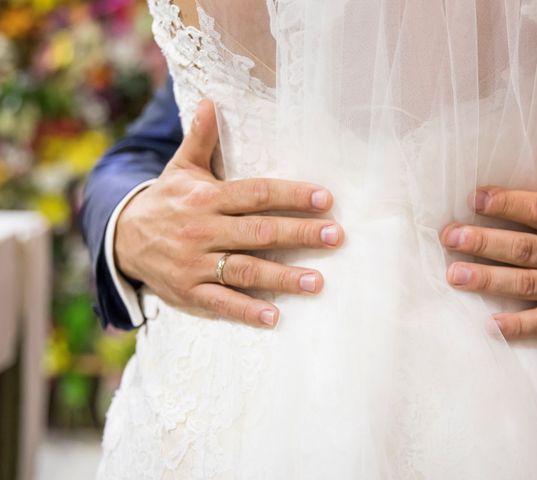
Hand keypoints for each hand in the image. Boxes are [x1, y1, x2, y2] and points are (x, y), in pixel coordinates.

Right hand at [115, 99, 343, 327]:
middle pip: (258, 232)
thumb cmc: (165, 201)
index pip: (256, 194)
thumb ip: (200, 139)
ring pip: (244, 270)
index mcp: (206, 198)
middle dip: (299, 234)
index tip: (325, 199)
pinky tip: (274, 317)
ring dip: (282, 277)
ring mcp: (195, 263)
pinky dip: (246, 311)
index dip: (291, 195)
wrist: (122, 239)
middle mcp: (202, 230)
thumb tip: (211, 101)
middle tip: (335, 236)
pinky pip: (220, 303)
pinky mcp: (188, 292)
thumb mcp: (180, 168)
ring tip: (317, 282)